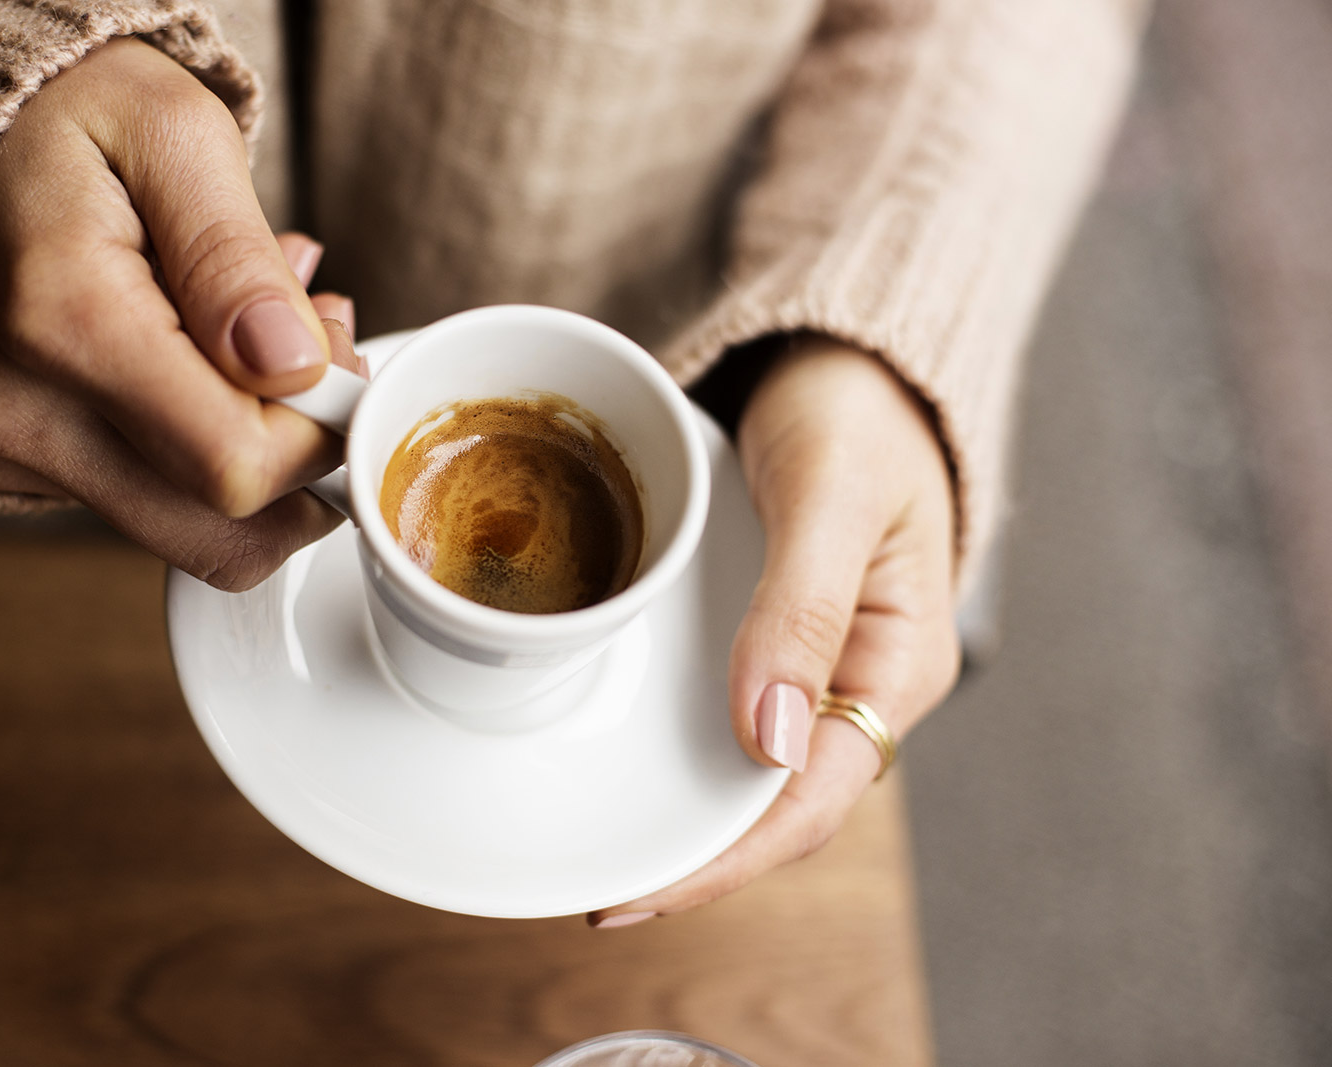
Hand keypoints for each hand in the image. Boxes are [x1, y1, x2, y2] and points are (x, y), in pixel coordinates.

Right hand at [0, 38, 358, 591]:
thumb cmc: (64, 114)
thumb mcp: (173, 133)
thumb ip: (236, 258)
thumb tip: (292, 366)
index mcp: (64, 322)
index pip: (237, 466)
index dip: (322, 433)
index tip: (337, 354)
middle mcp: (21, 412)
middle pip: (221, 533)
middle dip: (303, 459)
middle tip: (314, 350)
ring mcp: (9, 450)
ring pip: (192, 528)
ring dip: (260, 452)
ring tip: (263, 337)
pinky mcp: (14, 465)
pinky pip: (149, 501)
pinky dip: (203, 445)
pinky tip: (206, 356)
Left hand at [590, 336, 961, 925]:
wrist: (848, 355)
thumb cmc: (857, 409)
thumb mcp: (831, 495)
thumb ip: (802, 607)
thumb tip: (765, 740)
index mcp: (896, 664)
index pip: (811, 800)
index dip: (726, 859)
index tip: (637, 893)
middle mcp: (857, 682)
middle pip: (776, 806)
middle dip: (694, 861)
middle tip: (597, 893)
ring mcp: (815, 663)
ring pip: (749, 770)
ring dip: (683, 816)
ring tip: (598, 847)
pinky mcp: (774, 636)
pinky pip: (728, 714)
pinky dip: (679, 749)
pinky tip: (625, 760)